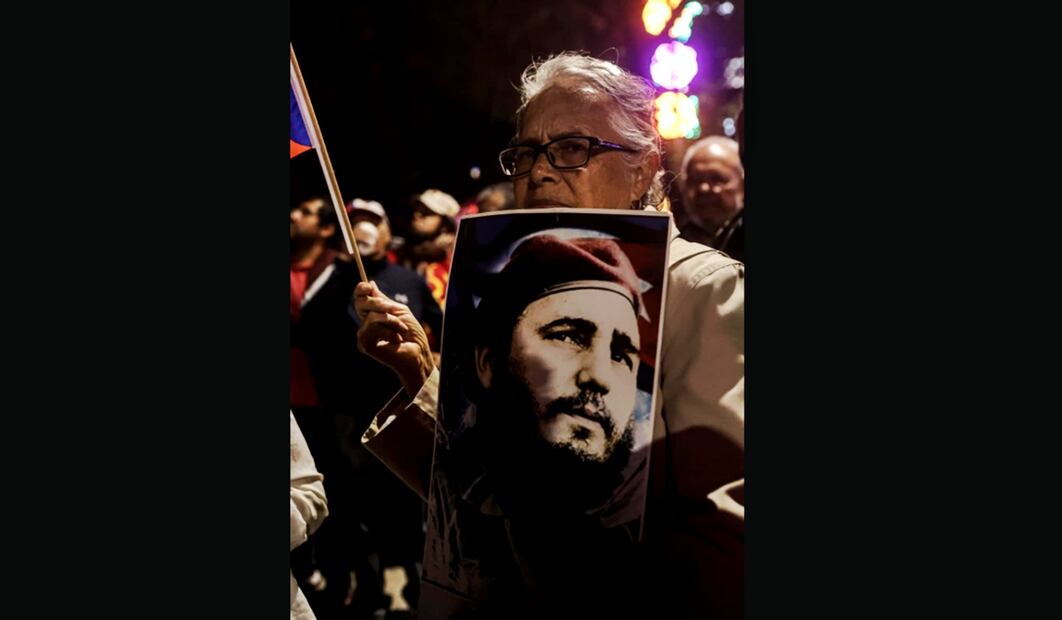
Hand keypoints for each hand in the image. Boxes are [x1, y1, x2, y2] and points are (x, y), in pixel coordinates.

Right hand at [354, 281, 434, 396]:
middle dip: (379, 303)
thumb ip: (383, 300)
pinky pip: (372, 328)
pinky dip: (389, 331)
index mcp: (373, 314)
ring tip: (401, 331)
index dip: (361, 289)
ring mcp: (364, 334)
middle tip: (392, 309)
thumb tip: (370, 284)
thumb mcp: (399, 311)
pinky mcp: (364, 344)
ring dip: (392, 321)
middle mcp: (366, 323)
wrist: (418, 351)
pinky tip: (395, 340)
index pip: (360, 298)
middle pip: (360, 303)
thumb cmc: (412, 333)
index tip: (368, 286)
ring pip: (371, 316)